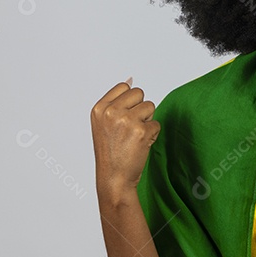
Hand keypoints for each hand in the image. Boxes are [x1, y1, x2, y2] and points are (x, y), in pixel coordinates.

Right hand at [90, 77, 160, 199]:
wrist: (114, 178)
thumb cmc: (110, 151)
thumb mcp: (103, 123)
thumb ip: (116, 101)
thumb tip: (131, 78)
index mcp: (99, 108)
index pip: (124, 87)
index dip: (130, 101)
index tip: (124, 117)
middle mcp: (111, 112)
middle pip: (139, 93)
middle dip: (140, 109)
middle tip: (131, 128)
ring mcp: (126, 121)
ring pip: (150, 106)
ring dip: (147, 121)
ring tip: (135, 136)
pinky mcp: (141, 131)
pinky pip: (156, 123)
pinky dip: (152, 134)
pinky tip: (140, 145)